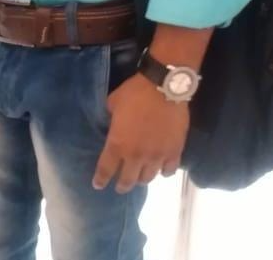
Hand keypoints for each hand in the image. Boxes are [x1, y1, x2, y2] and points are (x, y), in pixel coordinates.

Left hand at [92, 73, 189, 193]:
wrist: (163, 87)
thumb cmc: (135, 92)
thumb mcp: (113, 102)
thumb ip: (111, 117)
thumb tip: (113, 122)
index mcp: (117, 144)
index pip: (106, 169)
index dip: (101, 179)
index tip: (98, 185)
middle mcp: (136, 156)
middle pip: (127, 181)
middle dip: (122, 186)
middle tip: (120, 187)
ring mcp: (156, 156)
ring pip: (148, 178)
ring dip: (142, 178)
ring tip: (140, 175)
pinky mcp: (174, 152)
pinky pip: (169, 171)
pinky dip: (164, 171)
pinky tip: (162, 169)